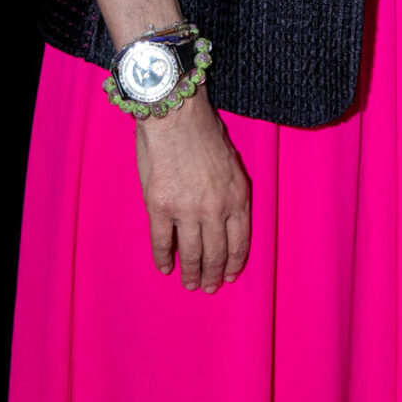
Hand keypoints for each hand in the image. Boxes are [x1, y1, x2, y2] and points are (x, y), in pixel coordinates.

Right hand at [134, 89, 250, 293]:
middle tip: (207, 287)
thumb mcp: (231, 163)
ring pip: (191, 253)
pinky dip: (164, 258)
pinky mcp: (160, 208)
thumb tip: (224, 216)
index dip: (234, 262)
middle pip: (216, 253)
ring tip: (189, 284)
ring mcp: (187, 210)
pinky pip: (162, 242)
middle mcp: (216, 209)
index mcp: (238, 196)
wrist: (175, 114)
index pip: (240, 241)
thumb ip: (229, 191)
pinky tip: (166, 268)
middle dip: (212, 274)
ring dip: (190, 272)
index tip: (229, 275)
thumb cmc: (204, 131)